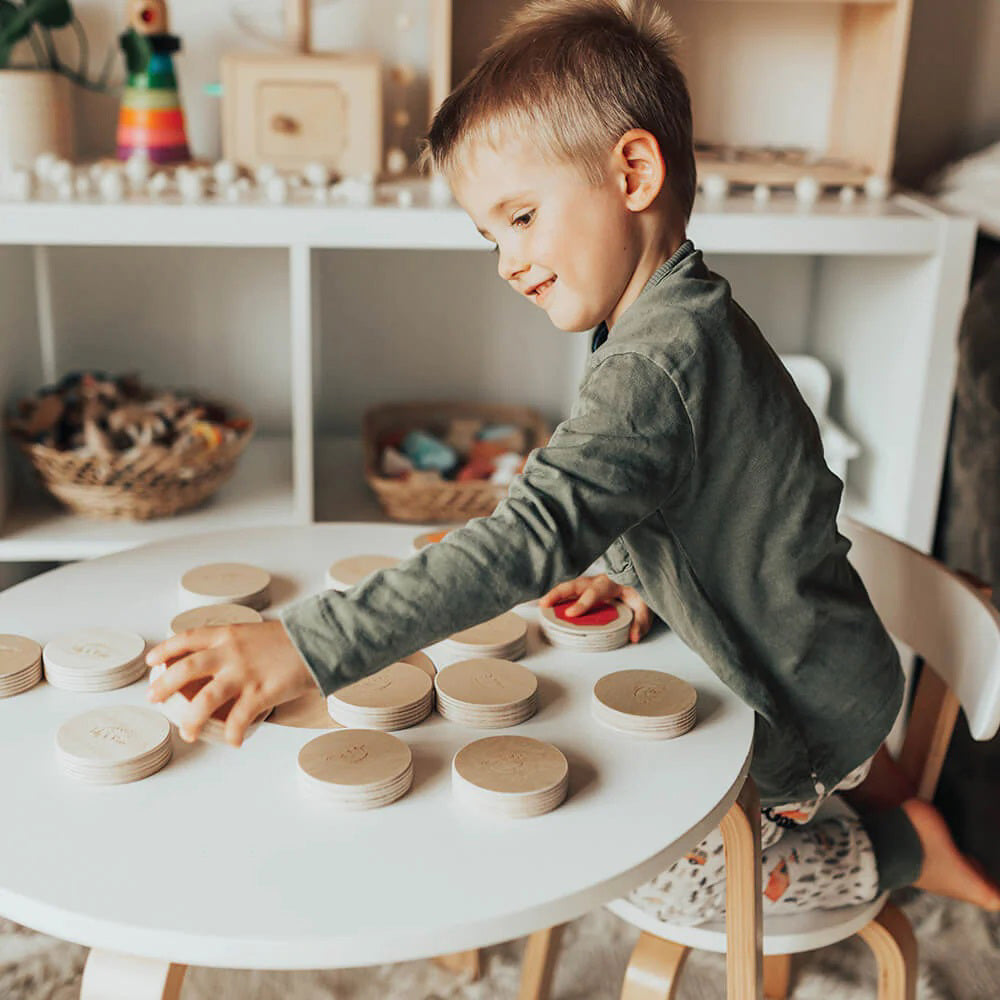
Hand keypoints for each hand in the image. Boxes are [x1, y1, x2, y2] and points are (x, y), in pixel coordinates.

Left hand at [146, 620, 315, 746]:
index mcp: (228, 635)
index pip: (187, 638)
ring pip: (205, 699)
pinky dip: (232, 734)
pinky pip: (239, 720)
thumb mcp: (256, 633)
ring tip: (188, 733)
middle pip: (185, 669)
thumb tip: (223, 660)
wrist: (320, 641)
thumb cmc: (291, 639)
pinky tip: (232, 742)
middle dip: (164, 686)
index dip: (165, 649)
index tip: (152, 660)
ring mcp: (244, 674)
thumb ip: (237, 645)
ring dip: (191, 720)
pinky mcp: (260, 693)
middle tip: (154, 698)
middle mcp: (230, 653)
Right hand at [539, 573, 651, 642]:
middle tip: (544, 604)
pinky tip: (548, 605)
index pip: (594, 592)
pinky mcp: (587, 588)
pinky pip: (570, 591)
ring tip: (541, 605)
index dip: (582, 603)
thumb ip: (641, 621)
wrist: (642, 575)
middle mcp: (599, 581)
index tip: (571, 614)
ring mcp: (591, 583)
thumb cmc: (642, 590)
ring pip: (570, 586)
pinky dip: (558, 597)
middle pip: (575, 584)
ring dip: (554, 595)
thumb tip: (633, 637)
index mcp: (613, 584)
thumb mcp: (648, 605)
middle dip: (558, 594)